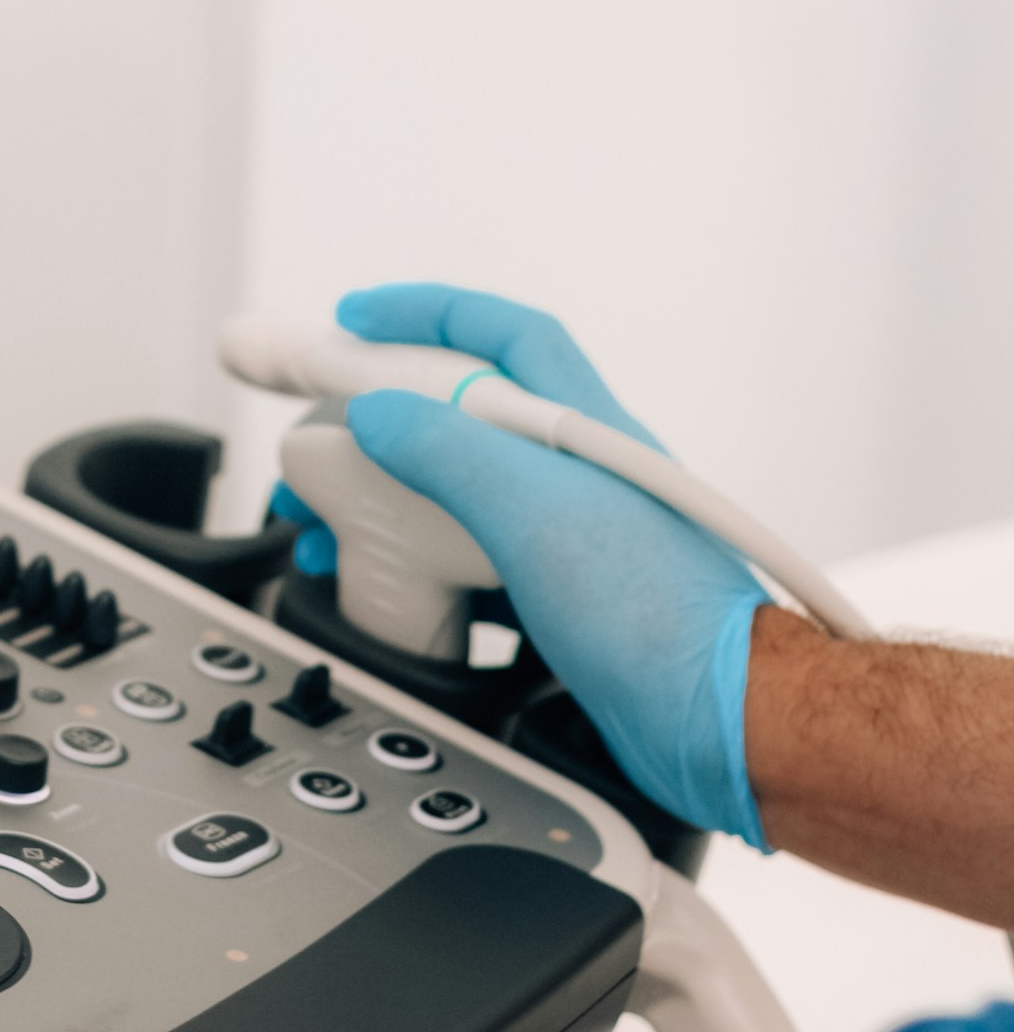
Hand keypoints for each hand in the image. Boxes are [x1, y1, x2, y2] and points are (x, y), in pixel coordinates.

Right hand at [271, 283, 768, 843]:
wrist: (717, 719)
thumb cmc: (656, 614)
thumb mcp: (533, 510)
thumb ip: (448, 450)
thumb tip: (376, 413)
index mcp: (579, 426)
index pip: (501, 334)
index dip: (425, 312)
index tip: (352, 319)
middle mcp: (576, 472)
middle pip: (461, 416)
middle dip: (377, 421)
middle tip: (315, 441)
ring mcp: (572, 539)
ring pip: (458, 497)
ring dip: (385, 502)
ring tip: (326, 529)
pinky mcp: (563, 602)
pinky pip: (470, 565)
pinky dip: (416, 569)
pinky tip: (389, 591)